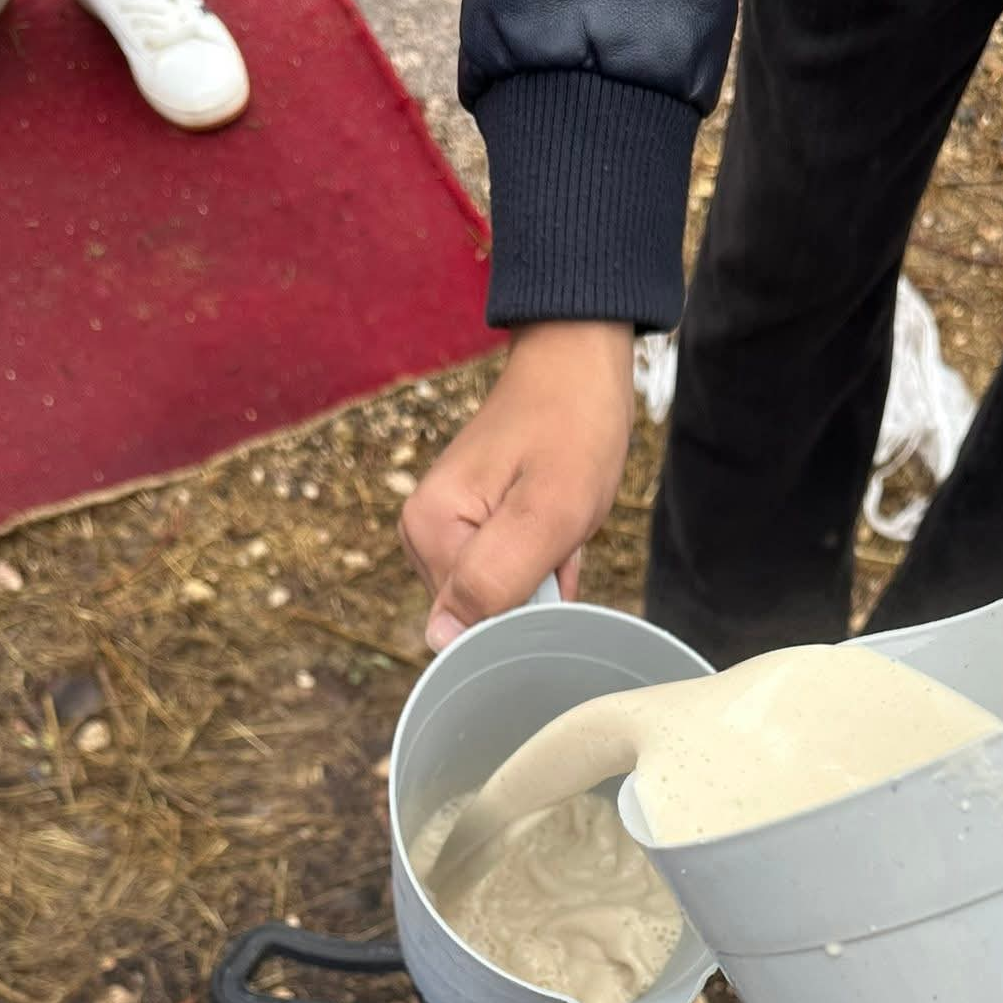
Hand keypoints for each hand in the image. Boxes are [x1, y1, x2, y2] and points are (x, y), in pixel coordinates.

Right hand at [401, 322, 634, 651]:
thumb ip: (493, 583)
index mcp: (428, 531)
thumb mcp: (547, 514)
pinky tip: (556, 525)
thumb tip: (439, 641)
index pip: (468, 625)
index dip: (523, 612)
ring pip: (501, 594)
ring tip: (558, 523)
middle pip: (482, 611)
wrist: (579, 361)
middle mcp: (422, 532)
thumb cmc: (572, 427)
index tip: (550, 565)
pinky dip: (544, 559)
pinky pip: (510, 570)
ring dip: (544, 574)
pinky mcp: (468, 522)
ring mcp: (443, 527)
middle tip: (560, 538)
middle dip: (534, 591)